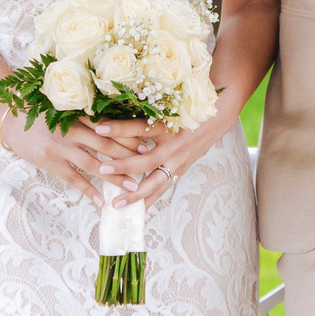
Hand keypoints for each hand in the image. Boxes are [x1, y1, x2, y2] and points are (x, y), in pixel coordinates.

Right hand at [11, 114, 156, 206]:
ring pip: (93, 163)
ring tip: (132, 187)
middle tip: (148, 166)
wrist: (11, 119)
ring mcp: (61, 147)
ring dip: (114, 176)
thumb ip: (86, 117)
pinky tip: (100, 201)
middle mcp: (72, 130)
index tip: (147, 142)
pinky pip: (73, 178)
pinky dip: (88, 190)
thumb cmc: (41, 113)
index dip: (129, 135)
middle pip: (106, 144)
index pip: (109, 126)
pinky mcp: (50, 161)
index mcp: (79, 115)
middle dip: (128, 156)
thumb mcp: (65, 109)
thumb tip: (115, 127)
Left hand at [91, 114, 222, 210]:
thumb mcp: (169, 105)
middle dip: (124, 167)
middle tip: (102, 170)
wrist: (216, 119)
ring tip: (116, 203)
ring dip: (135, 194)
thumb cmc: (188, 108)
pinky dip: (148, 200)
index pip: (141, 127)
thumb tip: (115, 105)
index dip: (120, 128)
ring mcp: (178, 161)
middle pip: (147, 160)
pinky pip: (162, 189)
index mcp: (170, 125)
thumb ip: (146, 108)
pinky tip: (134, 210)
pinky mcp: (180, 171)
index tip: (99, 128)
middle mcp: (174, 146)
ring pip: (156, 182)